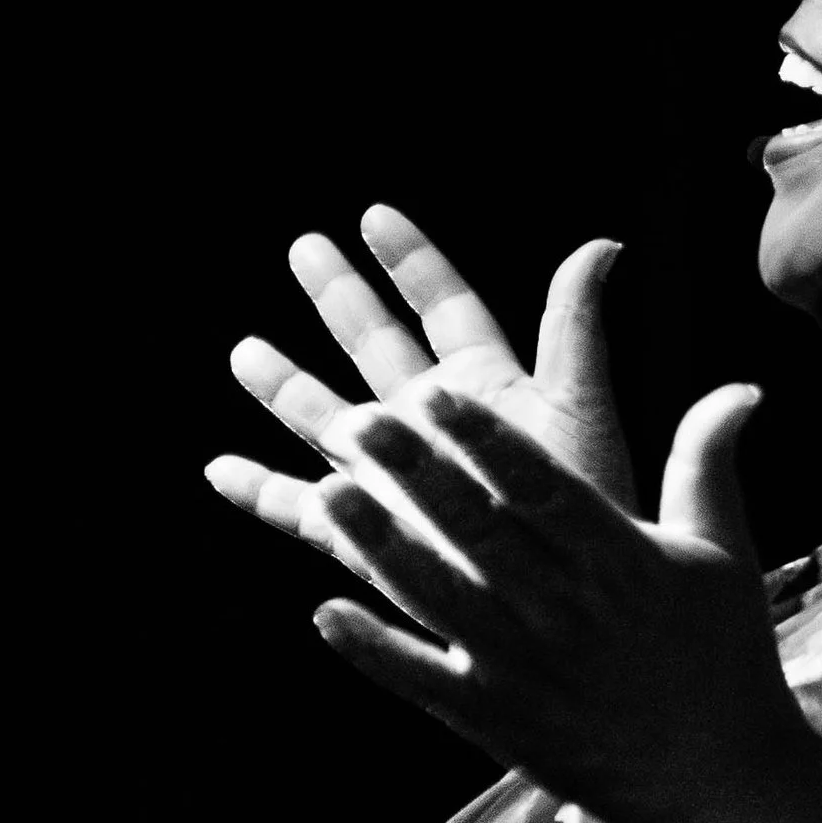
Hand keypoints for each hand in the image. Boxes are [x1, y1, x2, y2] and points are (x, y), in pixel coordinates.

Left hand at [208, 365, 805, 822]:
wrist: (713, 781)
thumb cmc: (721, 657)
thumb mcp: (722, 555)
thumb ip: (708, 465)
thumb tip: (740, 386)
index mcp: (622, 563)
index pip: (545, 489)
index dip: (487, 441)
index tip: (439, 393)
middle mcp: (568, 612)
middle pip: (481, 534)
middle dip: (418, 475)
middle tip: (361, 420)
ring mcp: (526, 670)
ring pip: (441, 597)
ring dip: (381, 546)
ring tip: (330, 490)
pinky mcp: (498, 720)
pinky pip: (425, 680)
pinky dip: (374, 651)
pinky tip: (324, 612)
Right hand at [222, 205, 636, 512]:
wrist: (570, 608)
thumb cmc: (590, 516)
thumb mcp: (583, 411)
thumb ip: (575, 330)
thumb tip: (603, 244)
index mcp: (488, 387)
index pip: (445, 307)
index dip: (411, 261)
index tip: (375, 215)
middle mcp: (434, 424)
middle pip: (374, 345)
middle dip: (339, 296)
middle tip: (303, 246)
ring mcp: (397, 478)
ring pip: (325, 417)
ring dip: (283, 384)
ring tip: (244, 351)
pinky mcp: (369, 536)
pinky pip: (300, 510)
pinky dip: (258, 491)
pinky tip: (218, 470)